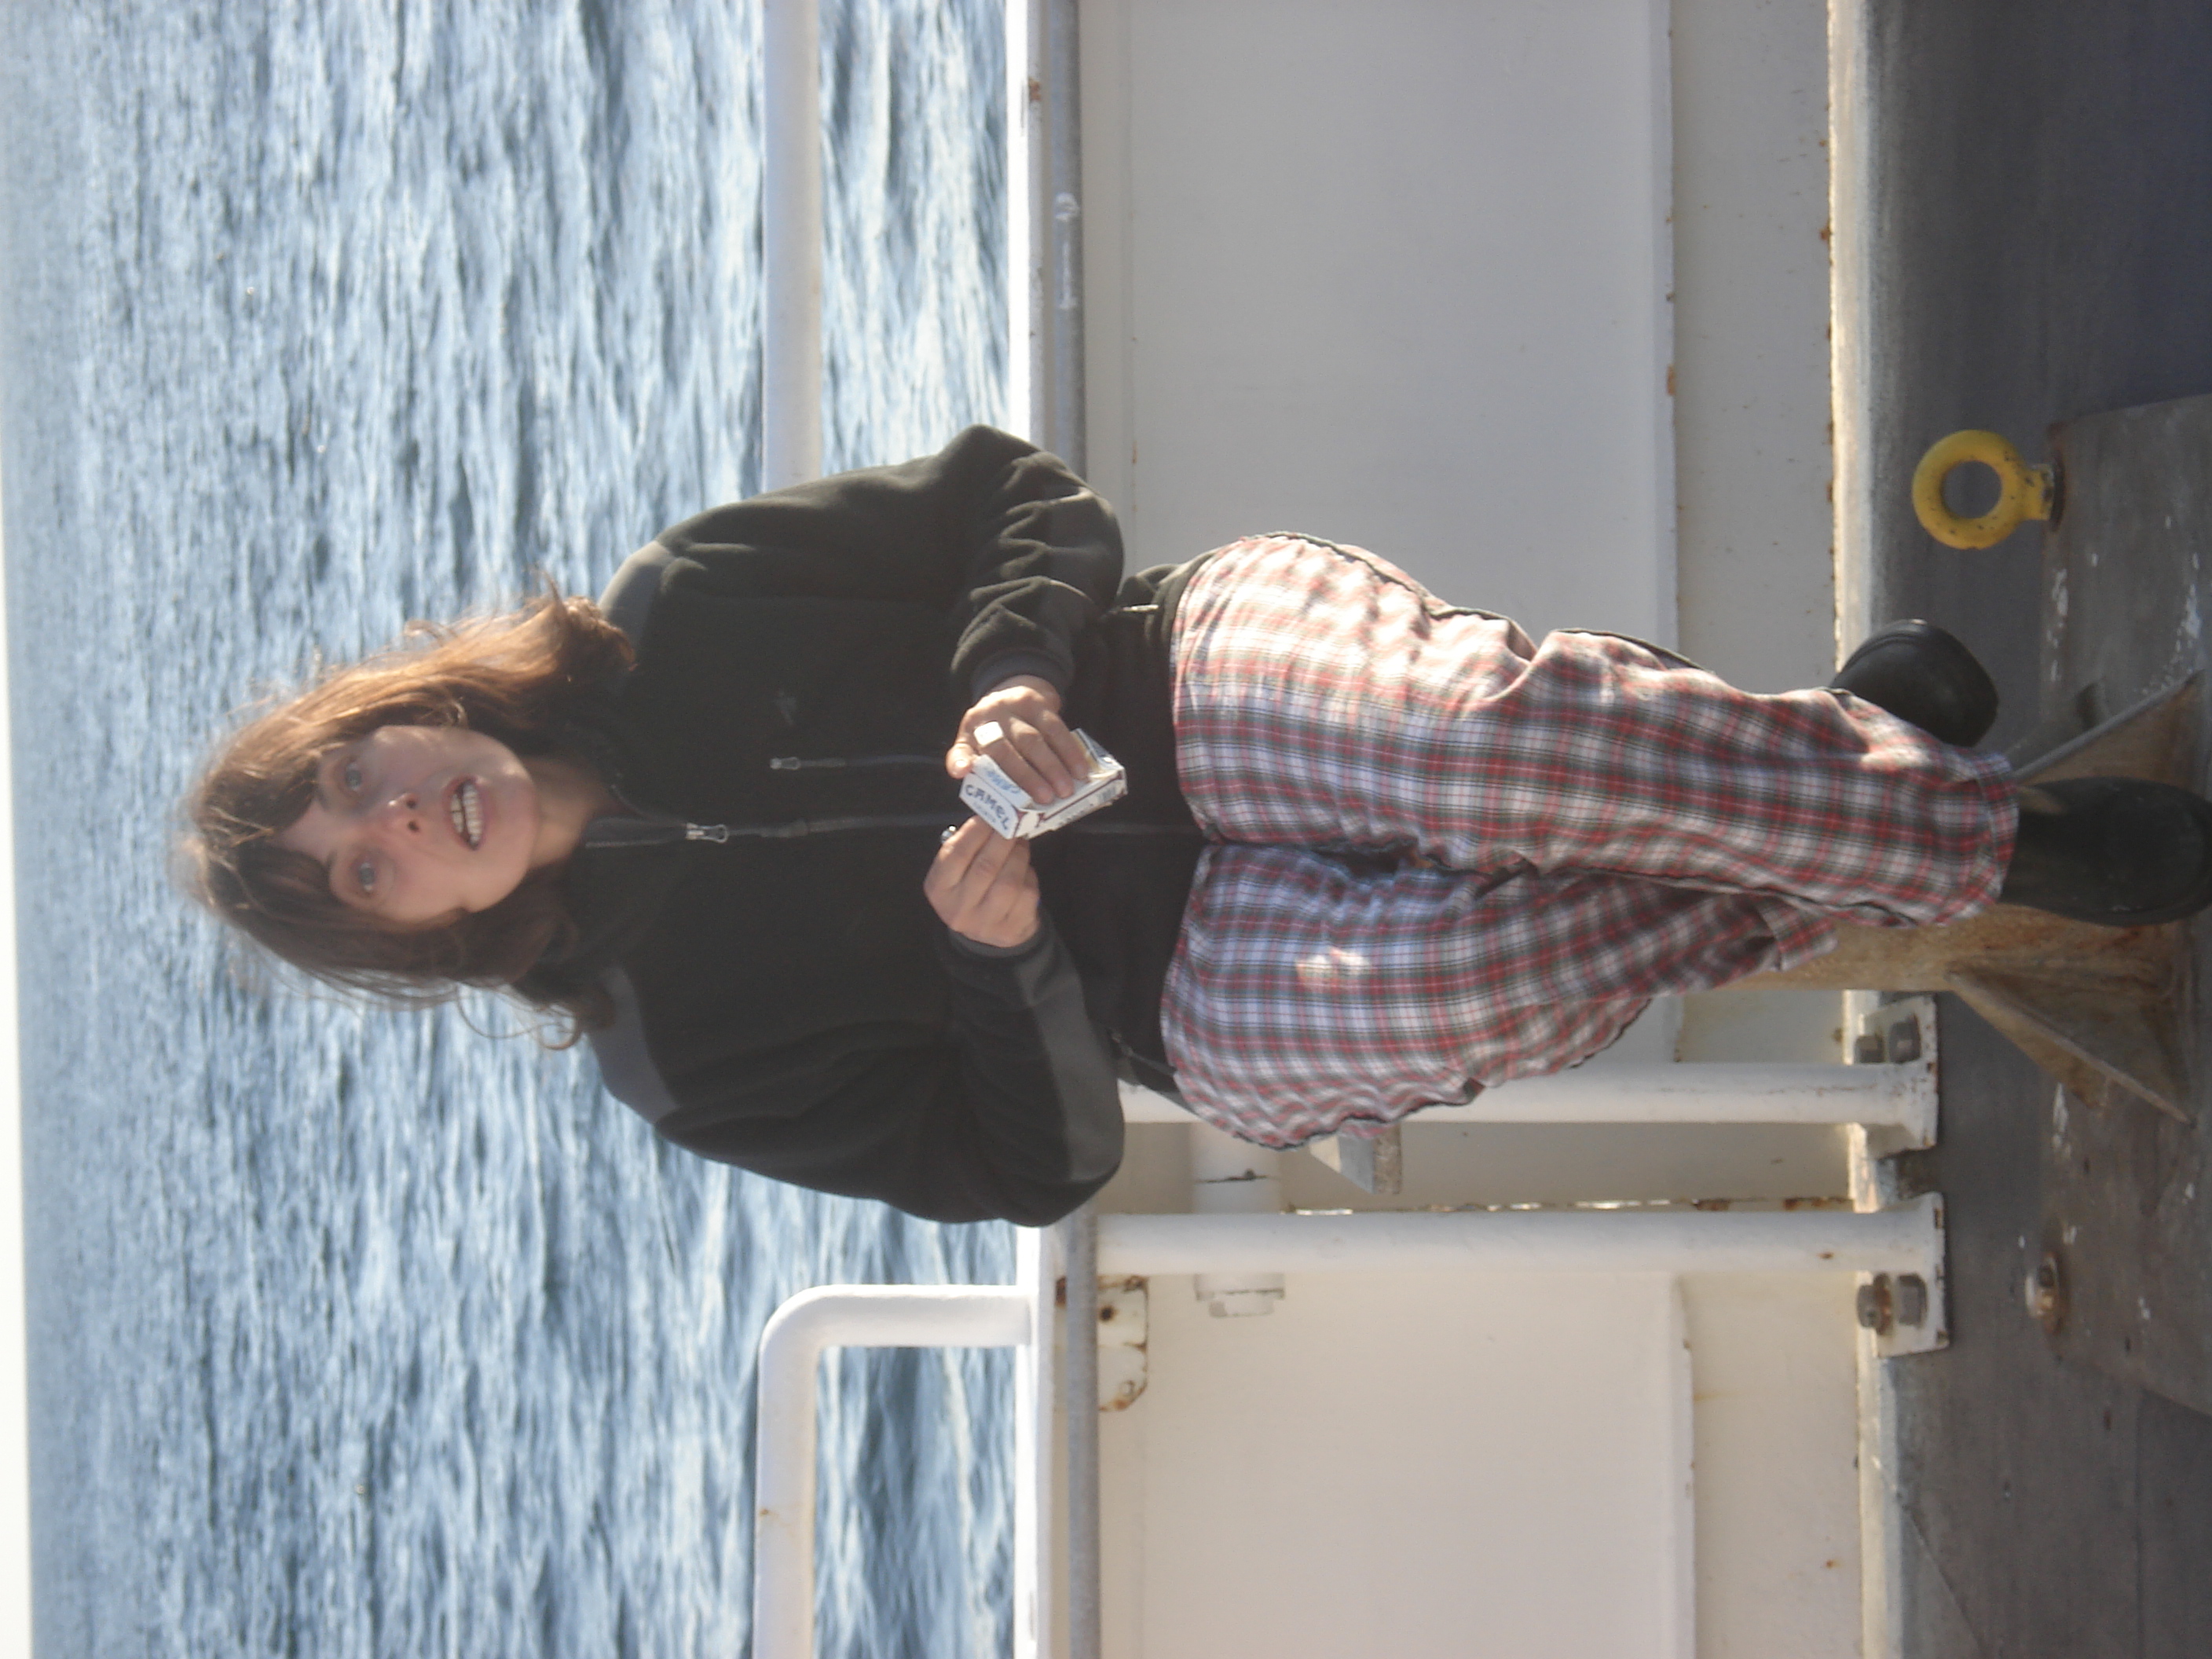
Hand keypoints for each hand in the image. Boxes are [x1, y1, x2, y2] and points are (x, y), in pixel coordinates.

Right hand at [926, 818, 1042, 948]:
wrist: (985, 930)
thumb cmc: (968, 888)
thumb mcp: (955, 871)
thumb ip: (966, 846)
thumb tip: (992, 818)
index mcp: (939, 890)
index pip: (956, 856)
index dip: (975, 832)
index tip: (990, 816)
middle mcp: (959, 909)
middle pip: (985, 868)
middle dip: (1002, 841)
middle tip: (1013, 824)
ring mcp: (985, 923)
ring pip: (1008, 883)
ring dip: (1018, 856)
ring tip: (1020, 843)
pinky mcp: (1011, 929)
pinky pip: (1026, 895)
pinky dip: (1028, 875)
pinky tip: (1024, 867)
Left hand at [947, 675, 1089, 803]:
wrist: (1013, 690)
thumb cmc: (996, 730)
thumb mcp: (977, 743)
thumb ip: (975, 766)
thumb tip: (967, 780)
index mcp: (969, 733)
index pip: (962, 749)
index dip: (960, 760)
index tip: (963, 772)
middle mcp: (987, 718)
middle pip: (1004, 749)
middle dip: (1026, 776)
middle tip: (1045, 800)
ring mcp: (1011, 707)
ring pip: (1033, 739)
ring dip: (1052, 766)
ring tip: (1066, 790)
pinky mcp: (1036, 702)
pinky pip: (1055, 728)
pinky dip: (1069, 751)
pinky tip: (1079, 769)